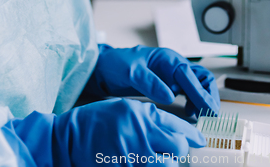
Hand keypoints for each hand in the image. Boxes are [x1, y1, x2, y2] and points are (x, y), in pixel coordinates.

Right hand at [2, 98, 206, 166]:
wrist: (70, 138)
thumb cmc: (97, 119)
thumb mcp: (126, 107)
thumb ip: (151, 115)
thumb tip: (174, 127)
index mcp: (141, 115)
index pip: (177, 126)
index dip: (192, 135)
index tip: (200, 140)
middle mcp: (140, 135)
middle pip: (177, 148)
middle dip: (181, 150)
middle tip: (177, 150)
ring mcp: (133, 156)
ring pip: (167, 165)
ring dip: (168, 163)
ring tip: (160, 157)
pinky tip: (148, 162)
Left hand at [84, 45, 219, 115]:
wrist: (105, 68)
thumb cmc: (117, 64)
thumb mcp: (130, 72)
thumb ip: (149, 82)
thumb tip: (169, 96)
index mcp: (167, 59)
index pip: (189, 75)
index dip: (199, 92)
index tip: (207, 108)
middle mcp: (173, 65)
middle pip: (201, 77)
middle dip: (208, 93)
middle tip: (209, 113)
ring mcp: (172, 74)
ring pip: (197, 83)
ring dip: (203, 97)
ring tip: (200, 114)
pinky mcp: (168, 83)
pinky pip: (188, 91)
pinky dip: (194, 100)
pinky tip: (189, 111)